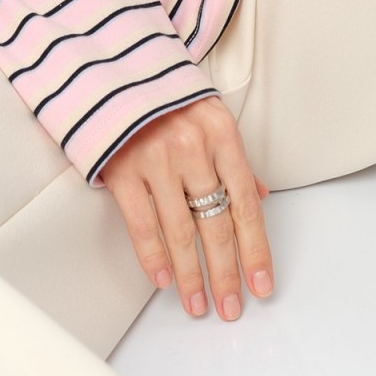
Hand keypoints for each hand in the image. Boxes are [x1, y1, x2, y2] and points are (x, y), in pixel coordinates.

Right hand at [97, 96, 272, 320]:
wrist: (113, 68)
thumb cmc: (167, 96)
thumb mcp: (209, 117)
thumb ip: (233, 159)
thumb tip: (257, 197)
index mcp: (222, 134)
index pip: (246, 204)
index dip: (256, 250)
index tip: (261, 285)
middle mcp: (192, 147)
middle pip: (216, 225)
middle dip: (225, 273)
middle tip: (231, 307)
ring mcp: (155, 158)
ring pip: (180, 231)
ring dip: (191, 276)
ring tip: (198, 305)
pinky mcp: (121, 168)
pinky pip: (141, 224)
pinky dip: (153, 257)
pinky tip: (164, 280)